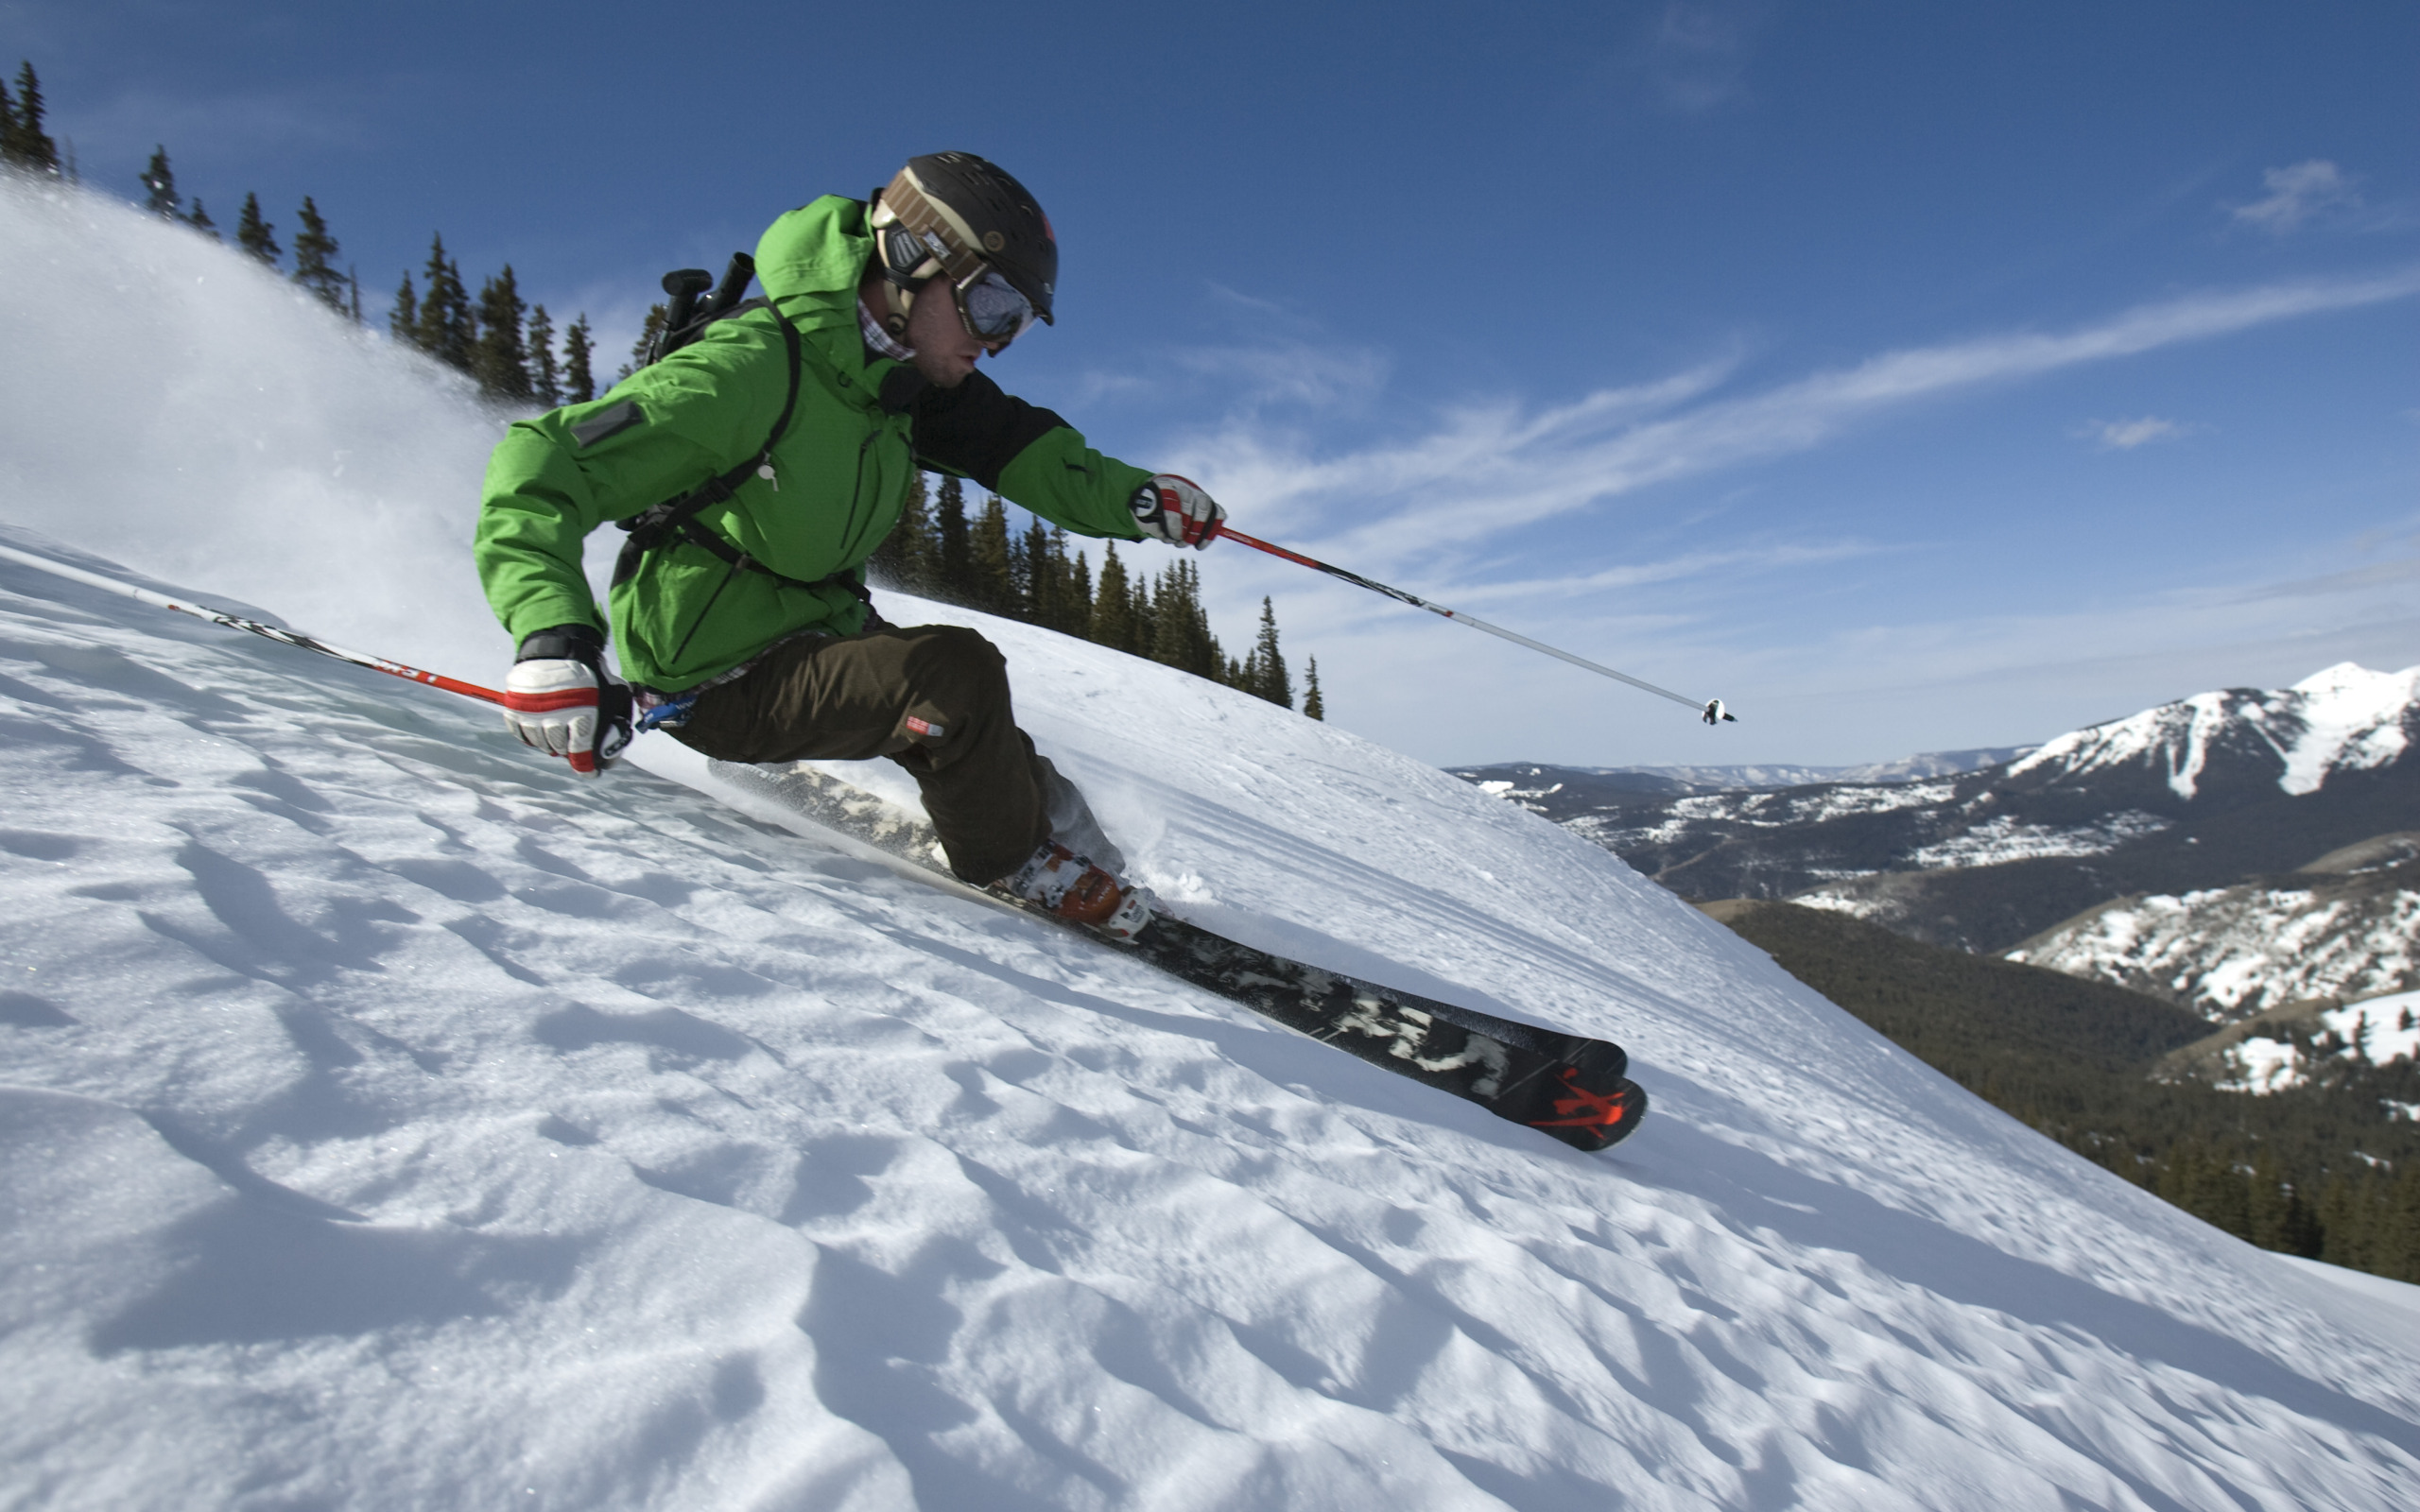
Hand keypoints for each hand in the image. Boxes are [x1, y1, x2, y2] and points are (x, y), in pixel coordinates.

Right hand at [503, 625, 631, 774]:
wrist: (560, 649)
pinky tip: (540, 730)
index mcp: (581, 715)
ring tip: (557, 736)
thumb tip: (615, 750)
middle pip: (560, 750)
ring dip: (550, 744)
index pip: (581, 754)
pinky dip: (530, 736)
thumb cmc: (592, 675)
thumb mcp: (615, 693)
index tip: (590, 772)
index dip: (587, 768)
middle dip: (569, 751)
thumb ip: (619, 720)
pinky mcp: (514, 708)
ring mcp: (532, 713)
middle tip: (573, 747)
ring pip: (540, 744)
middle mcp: (555, 717)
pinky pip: (521, 734)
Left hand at [1130, 474, 1224, 549]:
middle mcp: (1184, 487)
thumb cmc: (1152, 510)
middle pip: (1192, 505)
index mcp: (1165, 486)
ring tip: (1190, 545)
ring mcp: (1198, 493)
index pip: (1173, 501)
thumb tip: (1168, 537)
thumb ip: (1153, 526)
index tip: (1173, 537)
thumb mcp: (1145, 517)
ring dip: (1200, 532)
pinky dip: (1212, 531)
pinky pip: (1219, 514)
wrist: (1162, 497)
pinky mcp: (1209, 502)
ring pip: (1207, 509)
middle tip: (1181, 543)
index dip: (1174, 522)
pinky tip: (1201, 544)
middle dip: (1189, 529)